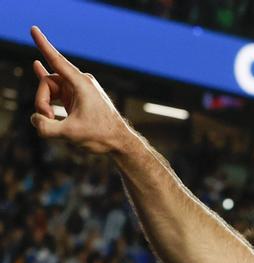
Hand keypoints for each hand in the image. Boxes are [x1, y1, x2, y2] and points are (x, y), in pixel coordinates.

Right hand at [28, 27, 135, 153]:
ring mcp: (78, 88)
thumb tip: (36, 119)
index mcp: (81, 84)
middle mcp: (80, 82)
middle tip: (48, 119)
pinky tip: (36, 65)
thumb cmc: (100, 136)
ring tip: (52, 120)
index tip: (33, 29)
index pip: (56, 61)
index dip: (43, 44)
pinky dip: (46, 82)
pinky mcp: (76, 97)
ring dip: (45, 105)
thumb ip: (45, 127)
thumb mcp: (70, 134)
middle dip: (41, 101)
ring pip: (49, 89)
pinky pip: (55, 87)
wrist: (119, 142)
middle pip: (47, 82)